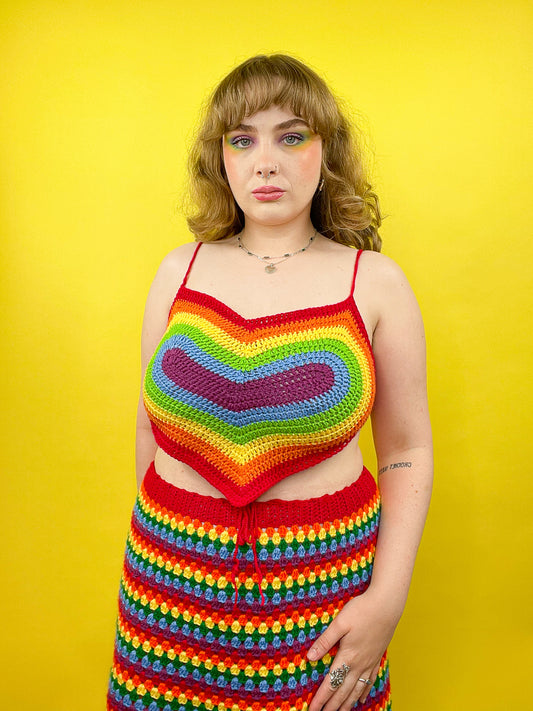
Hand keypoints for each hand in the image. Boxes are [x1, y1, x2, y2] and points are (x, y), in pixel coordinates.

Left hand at [307, 588, 397, 709]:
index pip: (331, 683)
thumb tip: (311, 657)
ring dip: (347, 703)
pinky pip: (370, 680)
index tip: (312, 709)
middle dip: (332, 705)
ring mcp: (370, 662)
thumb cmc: (362, 610)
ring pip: (357, 689)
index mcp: (347, 656)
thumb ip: (325, 641)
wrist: (387, 605)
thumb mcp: (340, 623)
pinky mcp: (377, 657)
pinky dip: (364, 692)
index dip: (321, 698)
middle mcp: (359, 663)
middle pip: (343, 690)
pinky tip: (362, 699)